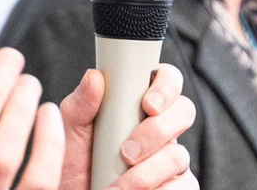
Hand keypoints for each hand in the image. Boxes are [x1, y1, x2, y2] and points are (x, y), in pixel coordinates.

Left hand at [58, 64, 196, 189]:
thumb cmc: (76, 162)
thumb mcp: (72, 132)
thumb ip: (81, 105)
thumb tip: (94, 78)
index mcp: (140, 105)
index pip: (168, 80)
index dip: (166, 86)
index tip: (148, 104)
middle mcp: (162, 129)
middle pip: (184, 112)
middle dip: (157, 131)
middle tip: (126, 152)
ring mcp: (172, 158)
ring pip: (179, 155)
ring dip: (146, 173)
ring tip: (117, 186)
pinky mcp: (178, 186)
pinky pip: (184, 186)